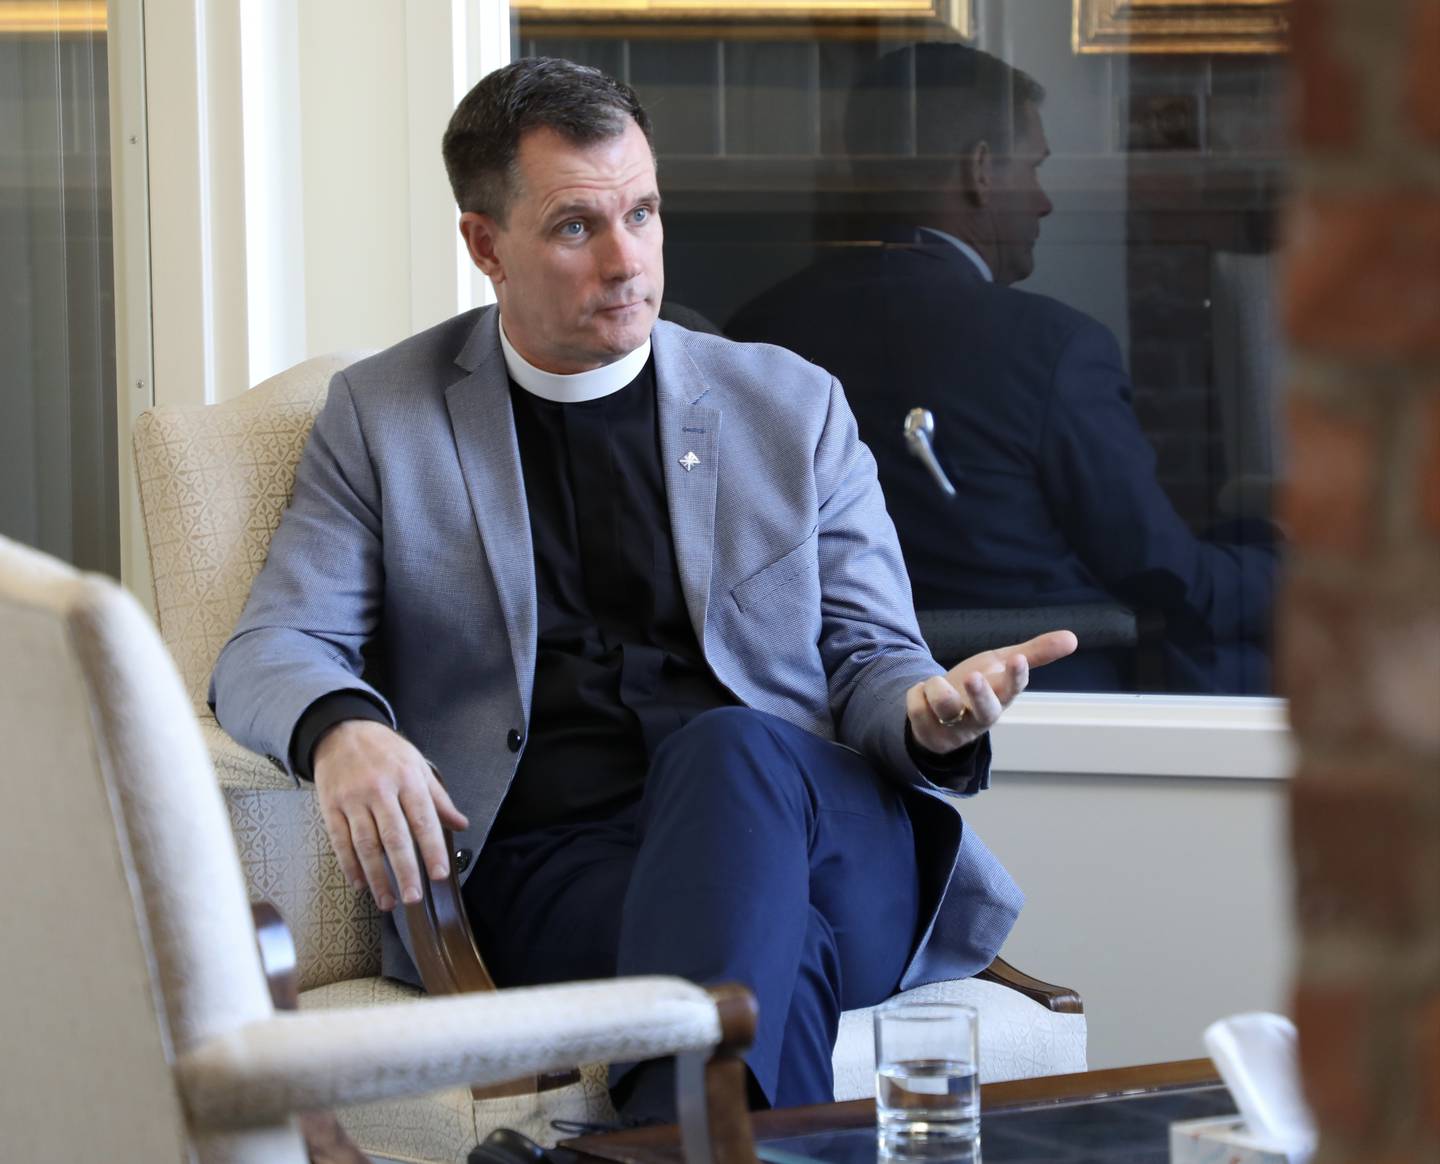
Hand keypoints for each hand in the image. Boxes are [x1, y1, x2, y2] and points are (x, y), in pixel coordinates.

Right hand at [313, 720, 468, 910]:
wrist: (342, 730)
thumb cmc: (385, 751)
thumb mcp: (418, 765)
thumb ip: (438, 798)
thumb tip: (460, 824)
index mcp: (407, 779)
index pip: (423, 819)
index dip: (432, 848)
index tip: (440, 873)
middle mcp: (380, 790)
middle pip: (394, 836)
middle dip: (405, 870)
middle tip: (414, 897)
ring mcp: (353, 799)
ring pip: (365, 844)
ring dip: (377, 876)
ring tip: (388, 901)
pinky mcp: (331, 807)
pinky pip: (340, 841)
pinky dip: (349, 865)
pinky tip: (360, 883)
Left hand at [906, 630, 1078, 755]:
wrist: (941, 712)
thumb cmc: (980, 685)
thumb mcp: (1002, 665)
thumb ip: (1035, 653)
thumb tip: (1073, 638)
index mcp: (1001, 697)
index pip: (1013, 688)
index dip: (1016, 676)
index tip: (1018, 660)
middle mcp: (980, 715)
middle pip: (986, 711)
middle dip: (980, 694)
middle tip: (973, 676)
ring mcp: (955, 727)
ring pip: (945, 708)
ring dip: (937, 689)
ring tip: (937, 682)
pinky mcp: (928, 732)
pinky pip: (917, 706)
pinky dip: (916, 693)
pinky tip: (922, 693)